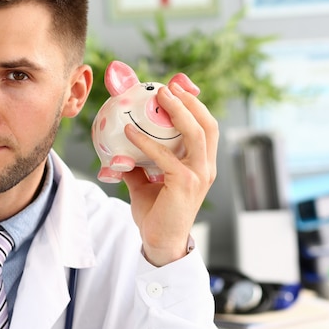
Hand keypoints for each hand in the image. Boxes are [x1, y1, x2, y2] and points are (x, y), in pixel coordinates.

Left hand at [122, 80, 218, 265]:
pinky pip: (165, 156)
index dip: (196, 105)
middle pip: (208, 125)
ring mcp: (199, 175)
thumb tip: (120, 145)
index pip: (207, 127)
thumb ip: (139, 162)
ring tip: (159, 97)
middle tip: (168, 87)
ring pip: (195, 134)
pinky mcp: (184, 184)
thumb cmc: (157, 212)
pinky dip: (146, 141)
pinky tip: (129, 133)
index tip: (179, 87)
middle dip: (190, 102)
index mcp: (202, 164)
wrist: (160, 242)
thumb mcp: (147, 181)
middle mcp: (206, 167)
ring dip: (178, 111)